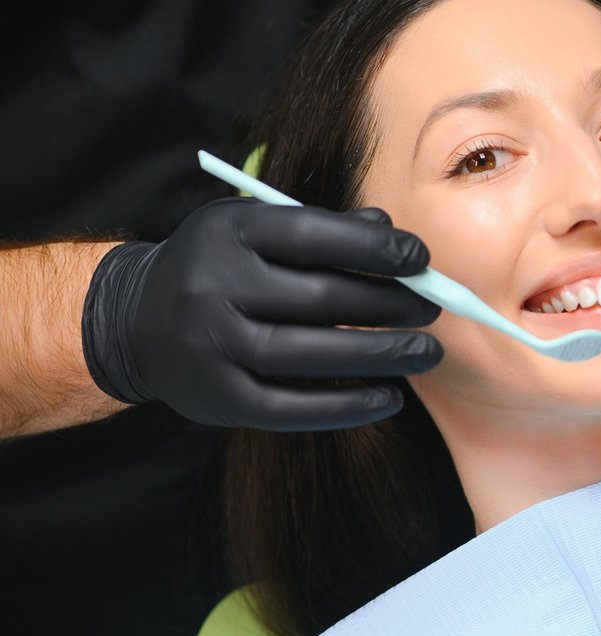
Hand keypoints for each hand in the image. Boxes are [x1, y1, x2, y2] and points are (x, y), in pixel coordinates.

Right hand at [82, 198, 441, 430]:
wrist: (133, 321)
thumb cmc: (219, 267)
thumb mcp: (255, 230)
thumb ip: (321, 227)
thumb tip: (390, 231)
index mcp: (227, 232)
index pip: (313, 235)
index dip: (375, 249)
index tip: (421, 260)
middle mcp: (214, 287)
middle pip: (322, 299)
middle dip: (390, 305)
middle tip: (432, 309)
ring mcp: (212, 346)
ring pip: (314, 355)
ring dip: (383, 356)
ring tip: (426, 353)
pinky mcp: (218, 398)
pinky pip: (294, 407)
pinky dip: (348, 406)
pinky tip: (389, 398)